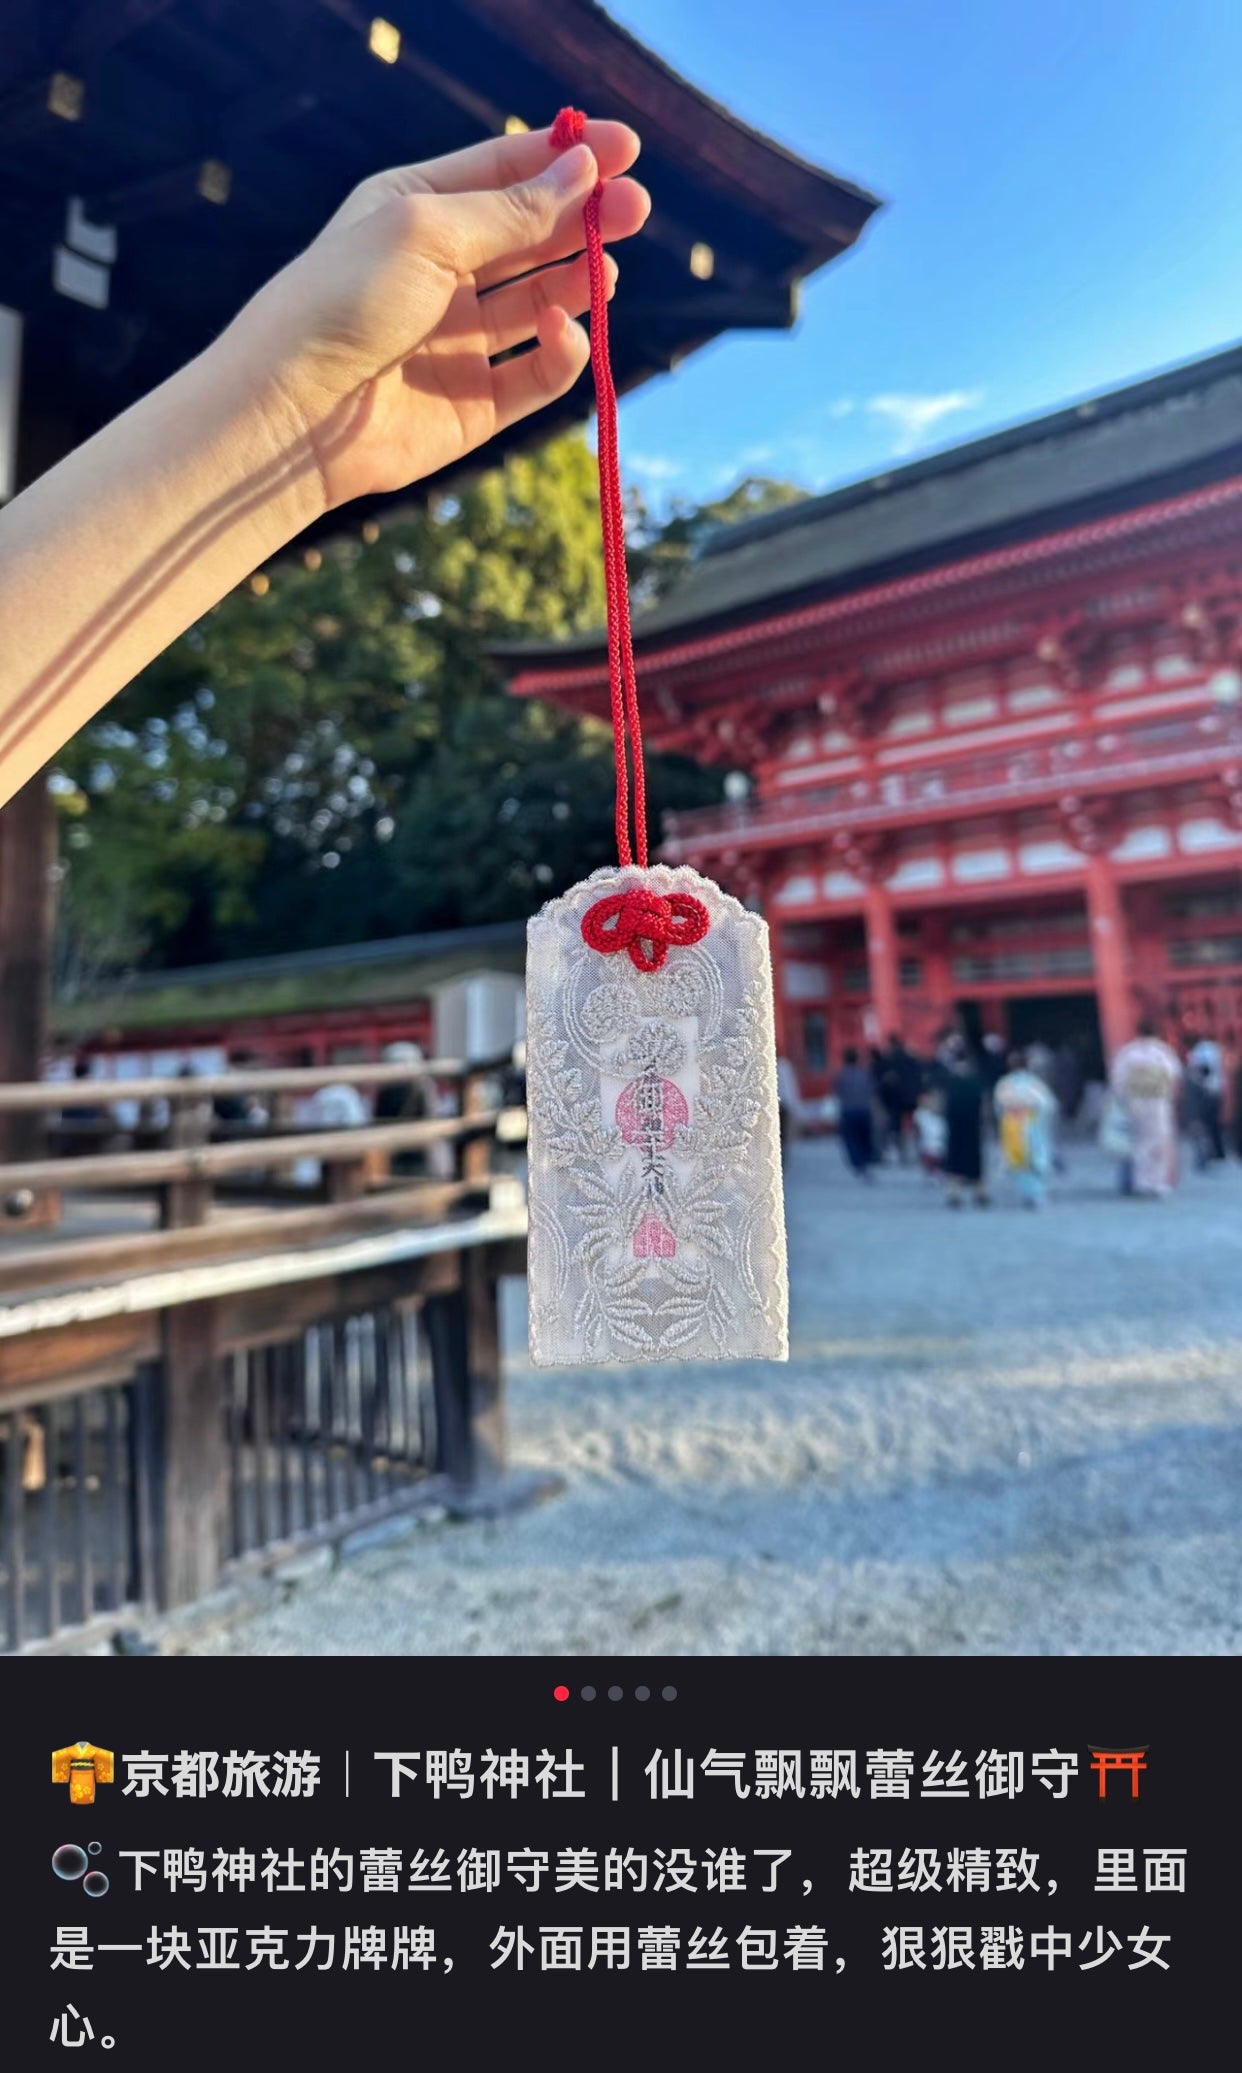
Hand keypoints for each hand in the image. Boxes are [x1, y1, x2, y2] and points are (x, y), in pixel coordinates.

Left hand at [220, 122, 648, 512]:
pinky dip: (560, 351)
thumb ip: (511, 210)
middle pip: (532, 236)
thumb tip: (582, 172)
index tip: (626, 149)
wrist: (295, 411)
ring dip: (579, 280)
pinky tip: (561, 328)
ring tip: (604, 268)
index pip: (506, 173)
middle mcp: (441, 273)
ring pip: (542, 301)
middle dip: (586, 218)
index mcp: (418, 212)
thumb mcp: (429, 232)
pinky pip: (537, 373)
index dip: (567, 158)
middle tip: (637, 209)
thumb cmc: (343, 300)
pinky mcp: (475, 405)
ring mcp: (459, 340)